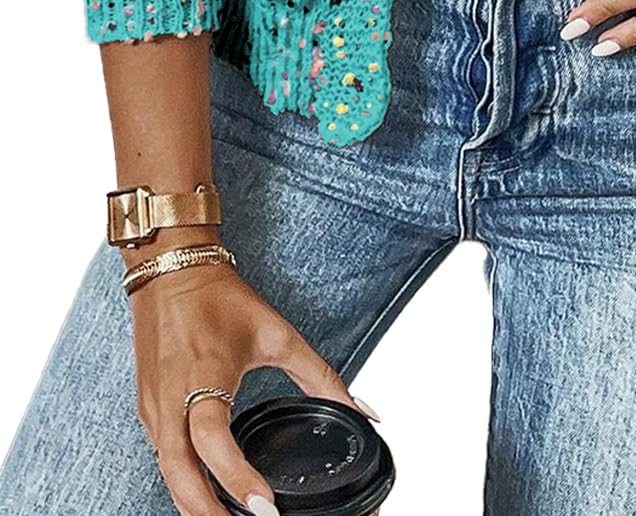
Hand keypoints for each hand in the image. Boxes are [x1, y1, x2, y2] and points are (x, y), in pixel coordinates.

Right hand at [130, 257, 376, 515]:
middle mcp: (171, 399)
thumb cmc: (221, 300)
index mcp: (203, 377)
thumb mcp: (278, 335)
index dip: (237, 478)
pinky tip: (205, 497)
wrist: (171, 270)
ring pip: (167, 474)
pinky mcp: (146, 411)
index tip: (264, 507)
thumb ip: (321, 376)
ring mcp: (153, 408)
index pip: (214, 442)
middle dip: (207, 512)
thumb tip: (363, 410)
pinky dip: (181, 483)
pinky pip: (162, 458)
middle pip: (179, 475)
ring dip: (192, 504)